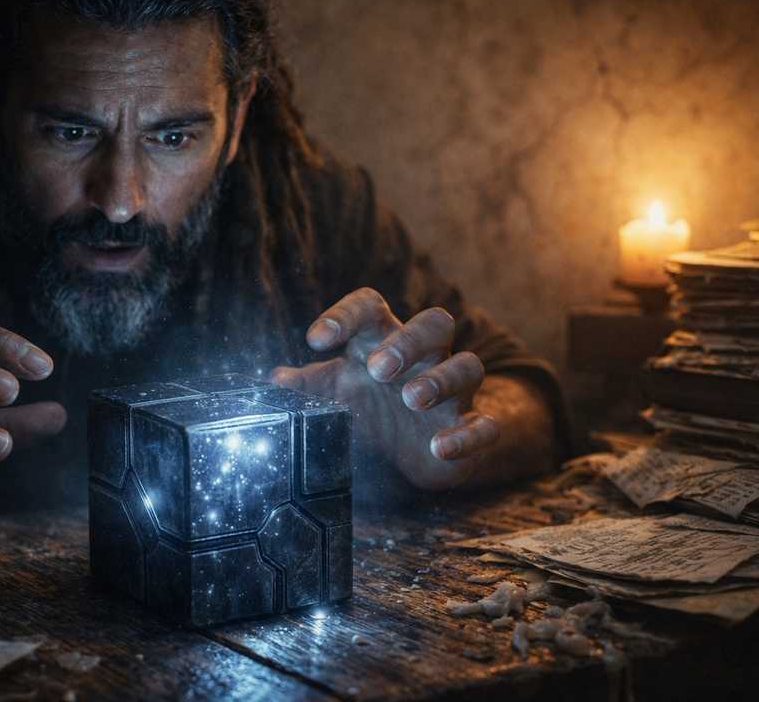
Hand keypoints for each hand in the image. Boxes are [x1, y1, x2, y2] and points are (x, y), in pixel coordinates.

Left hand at [271, 288, 498, 490]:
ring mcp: (452, 393)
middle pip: (435, 323)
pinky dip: (467, 435)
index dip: (344, 314)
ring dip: (442, 380)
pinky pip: (485, 424)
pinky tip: (439, 446)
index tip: (315, 340)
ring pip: (468, 365)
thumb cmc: (366, 408)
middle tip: (377, 369)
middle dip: (409, 341)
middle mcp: (424, 359)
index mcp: (382, 340)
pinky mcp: (470, 428)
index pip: (370, 306)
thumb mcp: (331, 394)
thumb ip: (305, 387)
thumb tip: (273, 381)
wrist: (410, 452)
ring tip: (411, 399)